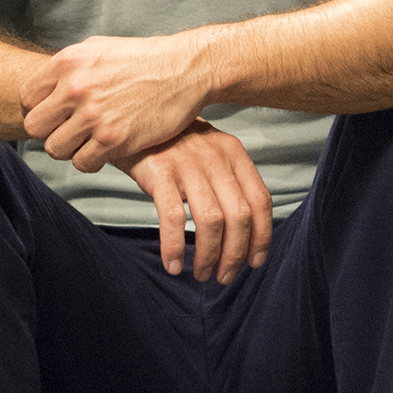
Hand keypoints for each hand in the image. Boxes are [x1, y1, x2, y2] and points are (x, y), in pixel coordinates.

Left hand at [19, 32, 208, 170]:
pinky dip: (90, 160)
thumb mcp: (97, 49)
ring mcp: (94, 115)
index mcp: (67, 63)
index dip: (39, 109)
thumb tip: (44, 86)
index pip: (27, 98)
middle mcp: (75, 88)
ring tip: (87, 141)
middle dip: (49, 132)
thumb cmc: (142, 59)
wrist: (185, 69)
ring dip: (69, 149)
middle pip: (34, 127)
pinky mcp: (114, 138)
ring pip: (55, 149)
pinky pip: (82, 163)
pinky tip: (104, 149)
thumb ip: (68, 68)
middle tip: (68, 131)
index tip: (55, 114)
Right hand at [119, 122, 274, 282]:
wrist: (131, 116)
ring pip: (211, 222)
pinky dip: (175, 247)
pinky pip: (173, 218)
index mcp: (234, 152)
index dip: (262, 236)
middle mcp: (216, 157)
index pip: (260, 201)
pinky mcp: (159, 173)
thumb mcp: (208, 151)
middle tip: (224, 276)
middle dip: (235, 254)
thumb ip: (227, 180)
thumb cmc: (171, 143)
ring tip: (201, 273)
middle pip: (239, 217)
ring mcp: (188, 164)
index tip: (255, 261)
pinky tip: (173, 264)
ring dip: (208, 256)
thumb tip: (243, 229)